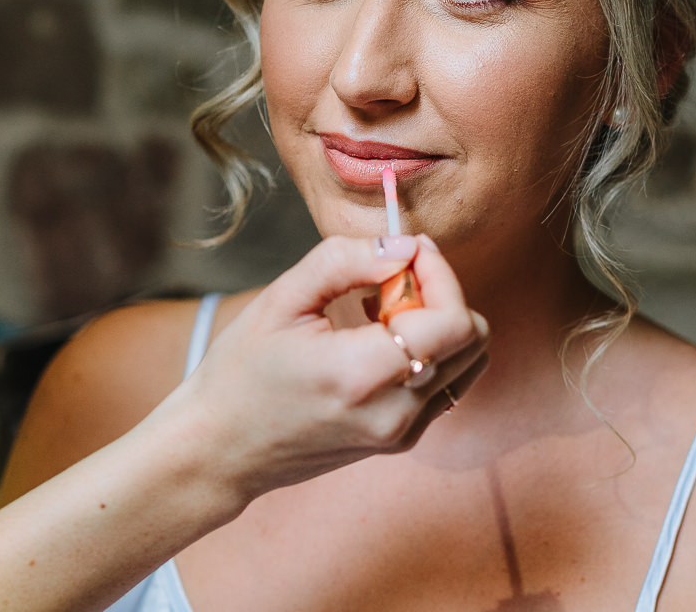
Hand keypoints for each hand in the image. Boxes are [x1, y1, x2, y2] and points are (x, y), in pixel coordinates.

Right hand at [174, 233, 488, 501]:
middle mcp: (394, 412)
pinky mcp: (402, 440)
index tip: (407, 251)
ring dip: (438, 322)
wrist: (221, 448)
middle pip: (473, 338)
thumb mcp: (281, 299)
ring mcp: (403, 433)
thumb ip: (345, 261)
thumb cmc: (241, 372)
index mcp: (360, 375)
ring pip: (469, 360)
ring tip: (380, 311)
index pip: (453, 320)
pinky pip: (447, 382)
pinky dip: (429, 349)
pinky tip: (378, 339)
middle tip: (387, 279)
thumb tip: (404, 246)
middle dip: (441, 292)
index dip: (440, 273)